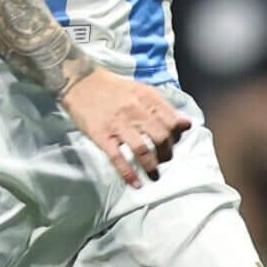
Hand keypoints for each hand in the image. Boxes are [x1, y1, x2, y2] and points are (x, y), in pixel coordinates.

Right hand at [62, 70, 190, 185]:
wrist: (80, 82)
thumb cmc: (112, 87)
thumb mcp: (140, 90)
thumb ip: (162, 107)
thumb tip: (186, 125)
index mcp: (147, 97)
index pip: (172, 121)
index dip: (176, 136)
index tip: (174, 143)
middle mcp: (135, 110)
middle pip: (160, 137)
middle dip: (166, 153)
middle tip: (164, 160)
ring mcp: (118, 125)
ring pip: (142, 150)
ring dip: (151, 166)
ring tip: (154, 175)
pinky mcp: (102, 136)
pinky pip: (118, 158)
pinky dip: (128, 173)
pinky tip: (135, 183)